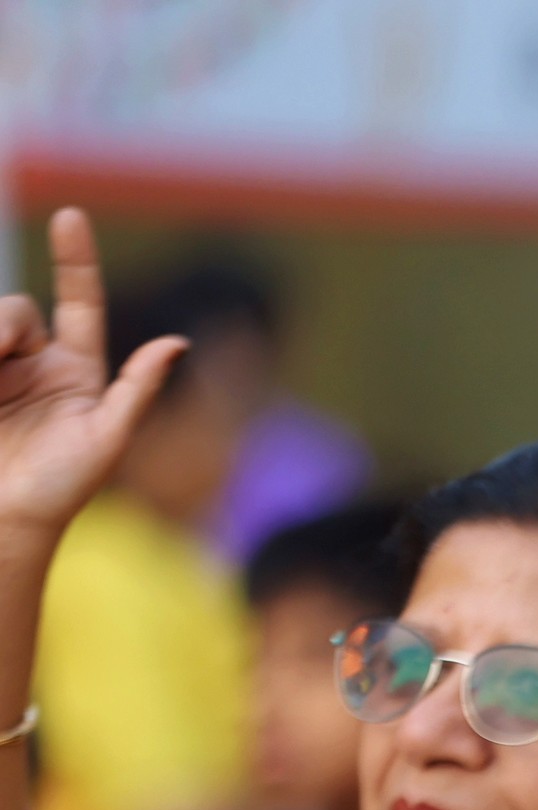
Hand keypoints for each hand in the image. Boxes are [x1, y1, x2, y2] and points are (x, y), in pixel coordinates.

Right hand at [0, 210, 186, 554]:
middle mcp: (33, 362)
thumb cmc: (60, 489)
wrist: (4, 520)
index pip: (79, 301)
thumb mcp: (107, 438)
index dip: (76, 259)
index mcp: (75, 370)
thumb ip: (138, 388)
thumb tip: (176, 342)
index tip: (72, 216)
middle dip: (5, 325)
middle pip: (18, 308)